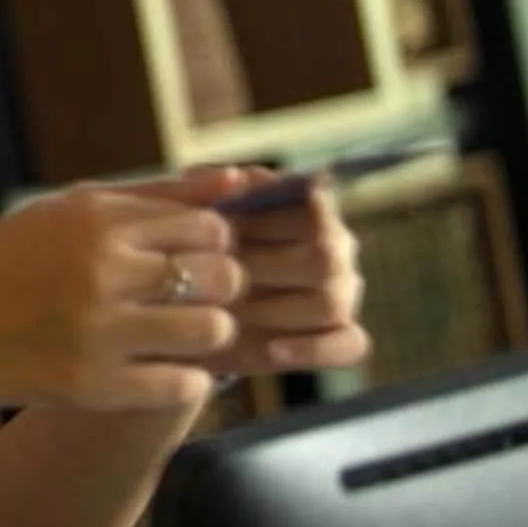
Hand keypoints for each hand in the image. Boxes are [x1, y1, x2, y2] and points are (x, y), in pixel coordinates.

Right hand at [0, 182, 243, 417]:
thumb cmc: (9, 265)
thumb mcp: (67, 213)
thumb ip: (155, 196)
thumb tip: (244, 181)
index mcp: (93, 221)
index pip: (209, 226)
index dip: (212, 245)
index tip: (189, 256)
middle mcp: (98, 271)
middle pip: (223, 274)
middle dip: (222, 287)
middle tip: (193, 297)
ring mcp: (97, 331)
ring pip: (213, 329)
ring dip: (208, 334)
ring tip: (180, 333)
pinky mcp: (93, 386)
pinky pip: (184, 384)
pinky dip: (183, 379)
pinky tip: (157, 368)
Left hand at [146, 165, 370, 374]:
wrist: (177, 304)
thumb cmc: (185, 249)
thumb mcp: (180, 216)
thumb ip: (202, 190)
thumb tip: (234, 177)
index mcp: (307, 209)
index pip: (312, 207)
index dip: (263, 222)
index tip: (218, 233)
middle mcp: (334, 248)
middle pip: (323, 259)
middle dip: (264, 271)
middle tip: (214, 282)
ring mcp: (340, 292)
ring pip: (332, 302)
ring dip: (277, 312)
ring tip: (230, 316)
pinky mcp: (339, 335)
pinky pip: (350, 344)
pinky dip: (314, 348)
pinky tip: (273, 349)